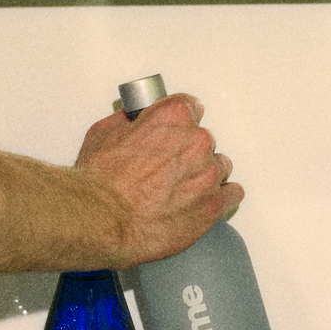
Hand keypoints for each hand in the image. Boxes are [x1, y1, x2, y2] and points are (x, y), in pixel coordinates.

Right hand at [72, 93, 243, 268]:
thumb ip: (126, 124)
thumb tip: (131, 123)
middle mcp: (196, 141)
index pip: (190, 108)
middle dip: (187, 154)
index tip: (173, 133)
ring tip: (181, 190)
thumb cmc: (99, 183)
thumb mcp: (102, 135)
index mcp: (173, 117)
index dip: (178, 124)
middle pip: (204, 141)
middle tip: (166, 170)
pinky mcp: (213, 206)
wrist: (100, 222)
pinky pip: (232, 194)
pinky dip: (219, 198)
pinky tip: (204, 202)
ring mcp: (207, 175)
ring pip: (218, 167)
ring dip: (203, 176)